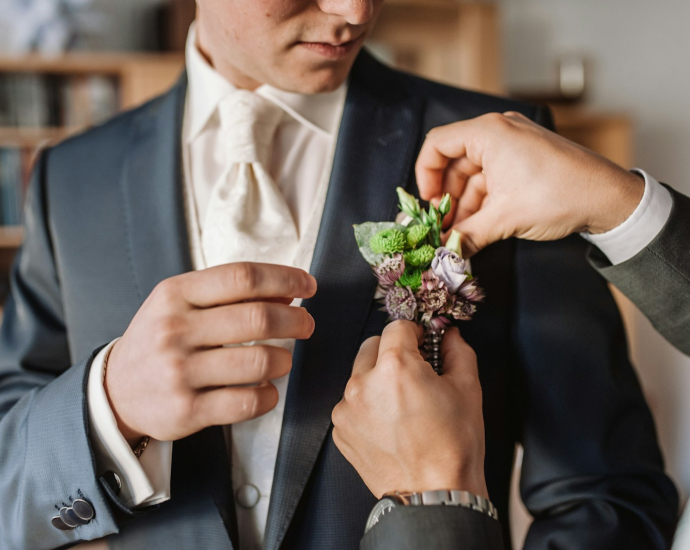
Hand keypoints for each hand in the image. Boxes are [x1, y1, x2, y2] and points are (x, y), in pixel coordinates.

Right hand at [105, 263, 316, 444]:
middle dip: (295, 320)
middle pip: (257, 318)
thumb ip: (230, 294)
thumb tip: (289, 290)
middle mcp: (174, 330)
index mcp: (175, 294)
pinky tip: (266, 390)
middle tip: (306, 325)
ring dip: (284, 360)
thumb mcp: (182, 304)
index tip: (308, 285)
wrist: (114, 391)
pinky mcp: (186, 411)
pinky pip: (247, 402)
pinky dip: (268, 396)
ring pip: (259, 362)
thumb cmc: (160, 339)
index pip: (242, 277)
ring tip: (283, 360)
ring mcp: (179, 372)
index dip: (284, 278)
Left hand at [332, 321, 486, 498]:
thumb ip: (458, 351)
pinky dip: (368, 406)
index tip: (422, 343)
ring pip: (360, 375)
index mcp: (395, 367)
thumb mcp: (467, 389)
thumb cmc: (453, 446)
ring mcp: (347, 408)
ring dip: (378, 379)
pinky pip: (352, 403)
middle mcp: (363, 383)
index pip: (397, 327)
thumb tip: (450, 336)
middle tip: (414, 371)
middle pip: (372, 346)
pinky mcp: (340, 429)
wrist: (435, 494)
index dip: (414, 332)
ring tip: (402, 404)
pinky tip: (390, 424)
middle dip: (393, 352)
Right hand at [416, 112, 645, 255]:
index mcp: (489, 133)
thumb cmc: (558, 196)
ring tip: (459, 233)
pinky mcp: (524, 160)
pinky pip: (491, 178)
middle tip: (442, 226)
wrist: (608, 198)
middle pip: (454, 161)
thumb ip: (468, 236)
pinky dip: (482, 201)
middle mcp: (498, 132)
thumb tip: (445, 255)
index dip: (425, 174)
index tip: (429, 204)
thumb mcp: (505, 218)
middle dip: (446, 196)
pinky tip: (477, 227)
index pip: (437, 144)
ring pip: (473, 174)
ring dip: (464, 204)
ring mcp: (513, 145)